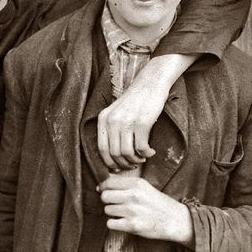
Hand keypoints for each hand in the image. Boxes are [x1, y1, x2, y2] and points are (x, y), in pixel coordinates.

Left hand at [98, 54, 188, 170]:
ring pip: (127, 153)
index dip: (110, 163)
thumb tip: (113, 157)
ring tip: (143, 157)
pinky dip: (146, 153)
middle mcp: (112, 120)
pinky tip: (150, 151)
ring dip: (136, 160)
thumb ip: (112, 130)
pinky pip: (141, 147)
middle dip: (125, 164)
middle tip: (134, 164)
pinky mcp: (142, 122)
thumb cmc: (135, 101)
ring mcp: (126, 121)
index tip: (118, 168)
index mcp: (103, 119)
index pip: (101, 149)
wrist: (150, 82)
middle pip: (115, 154)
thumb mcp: (117, 113)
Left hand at [98, 174, 192, 243]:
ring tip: (124, 214)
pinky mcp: (133, 226)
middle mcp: (134, 196)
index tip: (103, 191)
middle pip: (105, 196)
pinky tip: (123, 222)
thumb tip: (102, 183)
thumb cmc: (158, 204)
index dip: (103, 187)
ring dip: (112, 213)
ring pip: (107, 210)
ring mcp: (133, 211)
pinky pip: (110, 223)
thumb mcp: (145, 187)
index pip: (109, 182)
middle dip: (107, 201)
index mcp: (137, 184)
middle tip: (115, 204)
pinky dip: (114, 224)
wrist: (176, 220)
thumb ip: (126, 184)